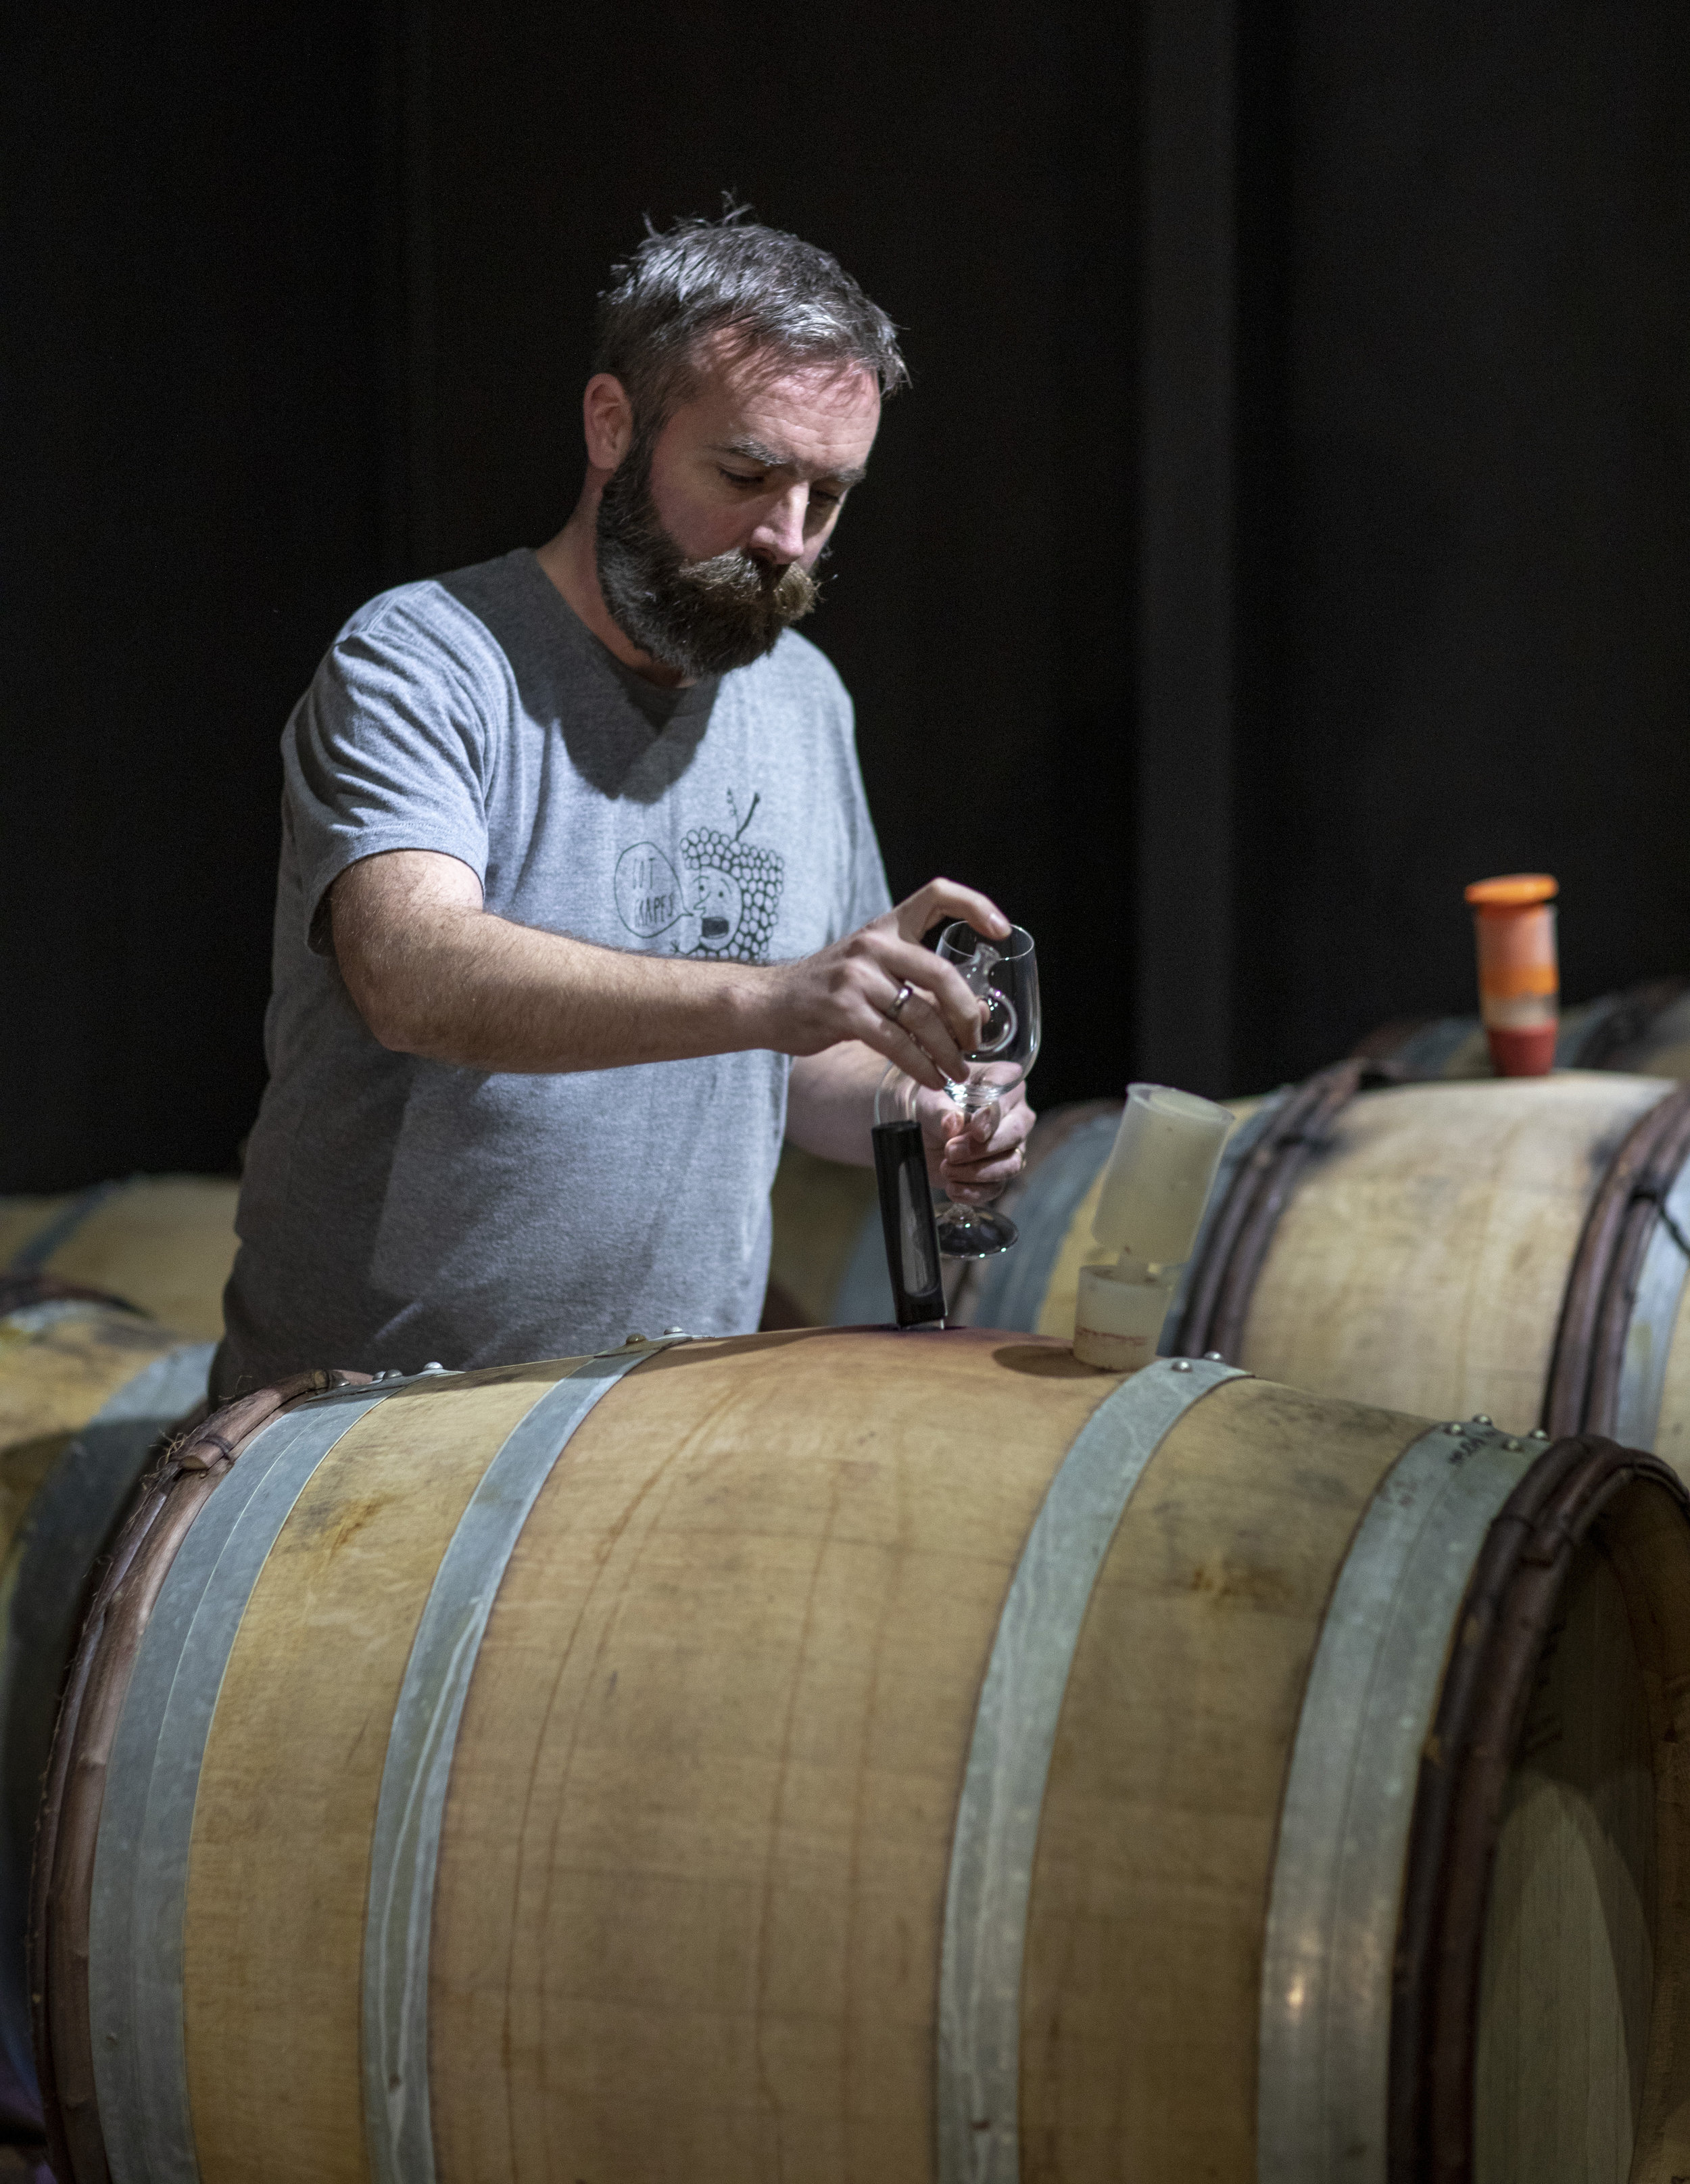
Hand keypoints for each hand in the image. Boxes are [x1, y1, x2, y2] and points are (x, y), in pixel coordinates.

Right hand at [762, 878, 1010, 1092]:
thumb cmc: (828, 989)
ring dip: (948, 1051)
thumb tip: (980, 1011)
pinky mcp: (843, 1011)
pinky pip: (897, 1043)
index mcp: (886, 926)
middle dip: (968, 1014)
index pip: (937, 895)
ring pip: (922, 1016)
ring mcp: (857, 977)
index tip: (1001, 931)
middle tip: (976, 1041)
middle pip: (942, 974)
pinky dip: (921, 1065)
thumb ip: (920, 983)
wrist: (768, 1002)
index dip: (975, 906)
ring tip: (958, 1071)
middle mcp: (873, 944)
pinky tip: (932, 1078)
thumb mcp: (873, 969)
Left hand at [915, 1081, 1034, 1202]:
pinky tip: (952, 1187)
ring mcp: (1011, 1145)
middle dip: (981, 1148)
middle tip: (950, 1151)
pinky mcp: (999, 1171)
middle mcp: (1015, 1113)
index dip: (992, 1116)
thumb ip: (942, 1111)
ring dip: (977, 1171)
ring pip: (1011, 1164)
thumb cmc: (929, 1103)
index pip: (1007, 1098)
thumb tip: (954, 1124)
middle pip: (1015, 1134)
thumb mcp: (929, 1101)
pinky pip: (996, 1187)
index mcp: (1003, 1081)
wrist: (918, 1127)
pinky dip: (974, 1191)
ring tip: (946, 1168)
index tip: (975, 1130)